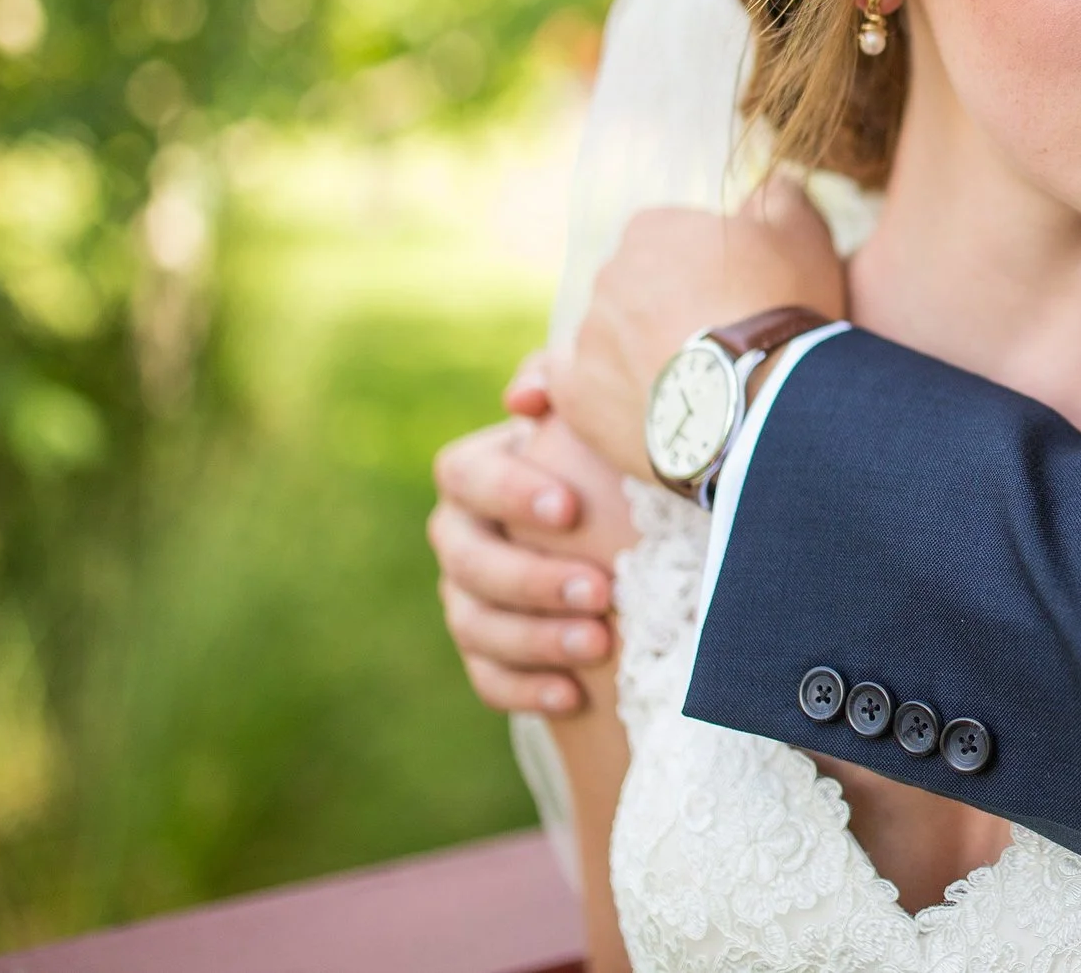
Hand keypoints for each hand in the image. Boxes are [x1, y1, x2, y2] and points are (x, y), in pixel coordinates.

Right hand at [429, 372, 615, 714]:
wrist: (621, 525)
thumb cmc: (603, 459)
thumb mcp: (589, 415)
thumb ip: (562, 385)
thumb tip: (524, 399)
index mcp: (474, 474)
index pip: (465, 475)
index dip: (509, 492)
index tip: (569, 511)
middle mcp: (458, 535)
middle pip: (468, 561)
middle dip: (532, 579)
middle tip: (600, 591)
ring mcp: (464, 597)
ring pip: (475, 625)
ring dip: (536, 639)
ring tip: (600, 644)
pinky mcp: (485, 652)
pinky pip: (488, 678)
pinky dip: (526, 689)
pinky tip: (573, 695)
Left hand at [552, 178, 846, 479]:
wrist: (763, 402)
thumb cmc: (784, 309)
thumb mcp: (803, 236)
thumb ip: (781, 197)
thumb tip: (772, 180)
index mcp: (652, 230)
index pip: (670, 240)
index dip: (705, 269)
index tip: (737, 296)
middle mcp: (608, 275)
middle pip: (638, 289)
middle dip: (670, 311)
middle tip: (719, 344)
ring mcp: (588, 336)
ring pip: (612, 339)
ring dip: (642, 354)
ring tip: (696, 389)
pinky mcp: (575, 395)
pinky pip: (575, 386)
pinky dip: (602, 393)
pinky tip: (642, 407)